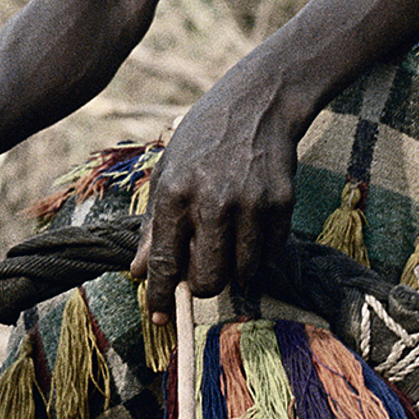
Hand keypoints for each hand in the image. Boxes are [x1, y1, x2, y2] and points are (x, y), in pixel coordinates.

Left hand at [132, 52, 308, 301]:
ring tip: (227, 245)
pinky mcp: (281, 205)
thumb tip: (136, 271)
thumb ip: (153, 225)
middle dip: (200, 286)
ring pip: (241, 274)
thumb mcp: (167, 171)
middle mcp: (212, 201)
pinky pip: (270, 254)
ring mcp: (250, 205)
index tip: (158, 315)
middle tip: (200, 274)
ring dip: (233, 271)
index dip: (159, 295)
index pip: (165, 262)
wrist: (259, 103)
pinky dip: (259, 253)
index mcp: (175, 192)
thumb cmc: (204, 138)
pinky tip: (251, 227)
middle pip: (207, 279)